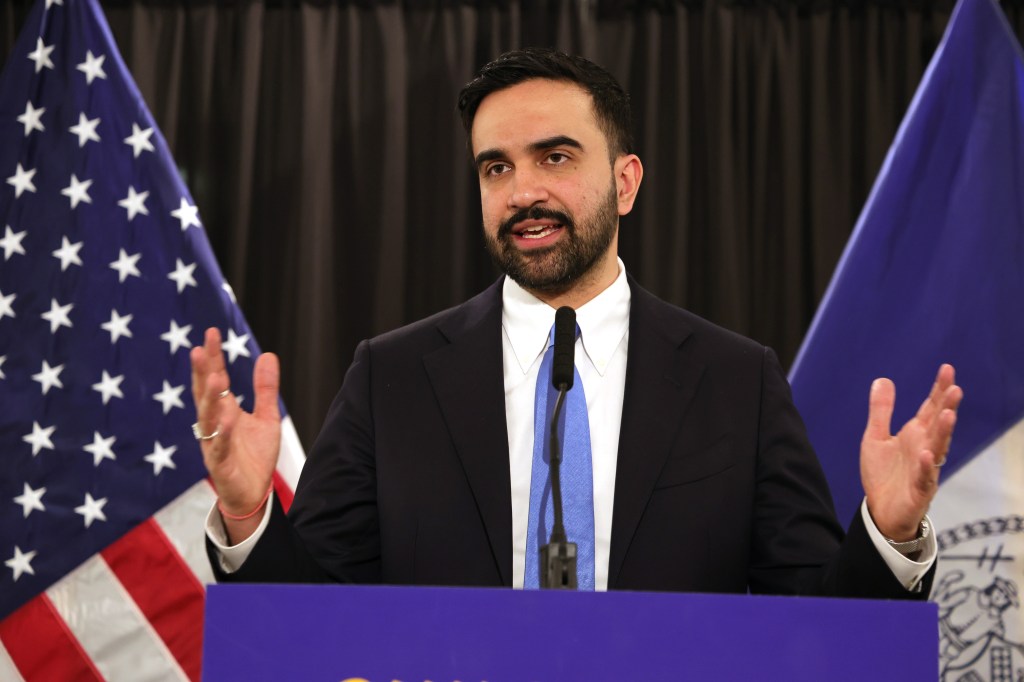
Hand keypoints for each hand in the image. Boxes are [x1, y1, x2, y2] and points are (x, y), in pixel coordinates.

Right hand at [190, 327, 281, 541]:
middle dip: (203, 371)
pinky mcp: (220, 464)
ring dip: (210, 398)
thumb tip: (268, 354)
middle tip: (200, 347)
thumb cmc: (254, 456)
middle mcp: (214, 424)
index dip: (212, 357)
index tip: (211, 333)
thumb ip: (265, 388)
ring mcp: (214, 444)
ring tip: (214, 376)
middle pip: (205, 394)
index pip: (215, 378)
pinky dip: (223, 433)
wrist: (253, 495)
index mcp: (224, 411)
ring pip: (208, 418)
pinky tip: (226, 418)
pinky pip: (220, 447)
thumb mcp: (266, 417)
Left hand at [861, 364, 962, 540]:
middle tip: (955, 388)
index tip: (947, 369)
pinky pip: (925, 477)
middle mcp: (924, 448)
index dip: (939, 390)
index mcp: (915, 434)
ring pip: (938, 449)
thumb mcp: (875, 437)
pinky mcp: (920, 490)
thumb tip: (882, 380)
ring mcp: (925, 469)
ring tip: (948, 414)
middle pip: (938, 424)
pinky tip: (927, 454)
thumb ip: (881, 411)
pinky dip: (926, 466)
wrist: (880, 511)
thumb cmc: (883, 474)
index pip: (930, 408)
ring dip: (943, 433)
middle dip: (947, 407)